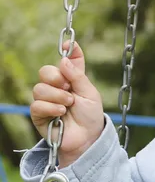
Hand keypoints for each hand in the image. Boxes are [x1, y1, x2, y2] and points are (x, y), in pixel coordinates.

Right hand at [31, 42, 104, 167]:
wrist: (87, 138)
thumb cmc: (91, 116)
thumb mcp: (90, 93)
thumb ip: (78, 76)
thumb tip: (64, 59)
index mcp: (73, 79)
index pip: (68, 60)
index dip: (69, 49)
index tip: (69, 43)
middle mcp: (58, 87)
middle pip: (45, 71)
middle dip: (56, 77)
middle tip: (68, 87)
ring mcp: (47, 100)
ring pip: (39, 87)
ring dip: (57, 95)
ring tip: (68, 104)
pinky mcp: (39, 114)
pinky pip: (37, 104)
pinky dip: (51, 107)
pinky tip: (60, 113)